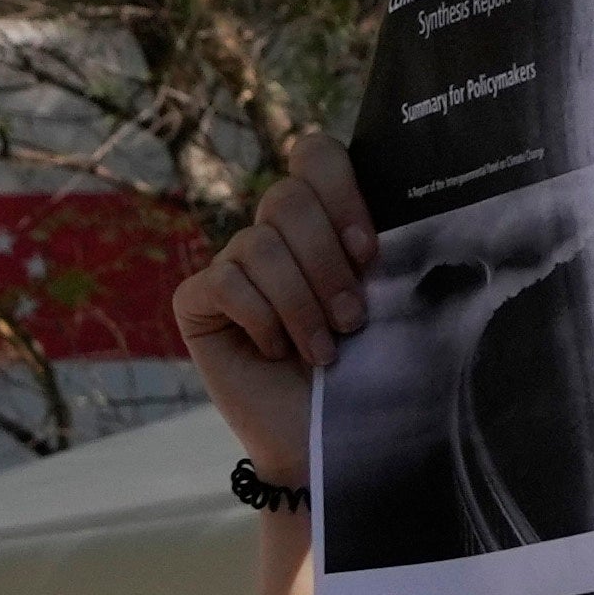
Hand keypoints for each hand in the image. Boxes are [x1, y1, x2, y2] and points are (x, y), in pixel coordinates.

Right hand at [178, 138, 372, 494]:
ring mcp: (230, 265)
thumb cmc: (361, 372)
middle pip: (286, 197)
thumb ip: (372, 249)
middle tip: (354, 318)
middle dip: (325, 262)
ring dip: (299, 303)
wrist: (323, 440)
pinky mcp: (196, 301)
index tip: (370, 252)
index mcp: (318, 220)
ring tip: (323, 351)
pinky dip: (259, 318)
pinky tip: (273, 352)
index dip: (341, 191)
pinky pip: (225, 282)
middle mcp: (270, 234)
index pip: (314, 154)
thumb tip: (397, 216)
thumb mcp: (381, 300)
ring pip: (259, 245)